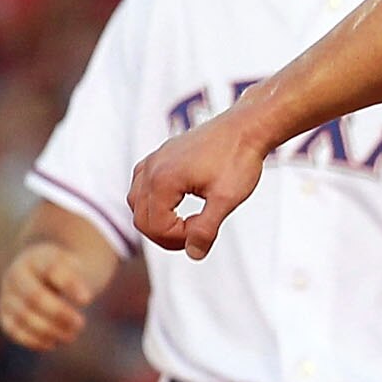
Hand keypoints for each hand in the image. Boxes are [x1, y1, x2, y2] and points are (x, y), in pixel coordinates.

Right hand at [0, 238, 116, 350]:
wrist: (44, 274)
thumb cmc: (64, 271)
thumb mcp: (74, 267)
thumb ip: (77, 277)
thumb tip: (83, 298)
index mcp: (35, 259)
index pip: (52, 270)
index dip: (70, 285)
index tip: (88, 300)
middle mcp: (15, 276)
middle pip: (35, 296)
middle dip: (60, 313)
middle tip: (80, 323)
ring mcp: (7, 295)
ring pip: (24, 316)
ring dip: (50, 330)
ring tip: (71, 335)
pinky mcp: (4, 314)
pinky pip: (13, 330)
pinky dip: (33, 340)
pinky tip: (52, 343)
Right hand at [130, 109, 271, 260]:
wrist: (245, 127)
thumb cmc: (238, 159)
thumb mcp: (226, 199)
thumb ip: (206, 229)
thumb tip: (193, 254)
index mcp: (162, 181)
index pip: (155, 227)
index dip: (178, 239)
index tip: (205, 234)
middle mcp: (150, 169)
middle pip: (140, 219)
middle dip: (165, 235)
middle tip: (196, 237)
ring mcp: (152, 161)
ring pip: (137, 203)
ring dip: (157, 220)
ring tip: (188, 225)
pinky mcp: (159, 156)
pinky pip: (141, 186)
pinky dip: (154, 203)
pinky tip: (178, 206)